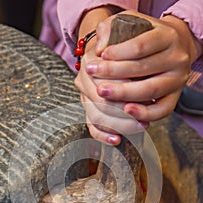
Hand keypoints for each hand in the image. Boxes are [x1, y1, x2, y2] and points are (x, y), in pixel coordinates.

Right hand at [75, 41, 147, 145]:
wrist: (106, 49)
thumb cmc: (117, 42)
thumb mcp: (115, 31)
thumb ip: (109, 36)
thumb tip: (104, 51)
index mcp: (89, 66)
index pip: (104, 83)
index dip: (123, 92)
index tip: (144, 98)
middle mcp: (84, 83)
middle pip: (101, 104)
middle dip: (124, 113)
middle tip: (146, 120)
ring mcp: (86, 98)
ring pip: (97, 117)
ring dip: (120, 125)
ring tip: (140, 127)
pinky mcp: (89, 109)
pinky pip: (92, 126)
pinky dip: (102, 135)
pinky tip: (116, 140)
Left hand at [86, 10, 200, 123]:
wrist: (172, 48)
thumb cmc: (145, 36)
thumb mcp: (130, 23)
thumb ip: (111, 29)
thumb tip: (100, 49)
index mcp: (167, 36)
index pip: (140, 45)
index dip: (119, 52)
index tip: (101, 55)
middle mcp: (176, 58)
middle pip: (143, 68)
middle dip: (114, 73)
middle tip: (91, 74)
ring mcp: (177, 79)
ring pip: (151, 90)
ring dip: (124, 93)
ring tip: (102, 92)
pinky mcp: (175, 97)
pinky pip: (162, 110)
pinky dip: (144, 113)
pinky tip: (127, 111)